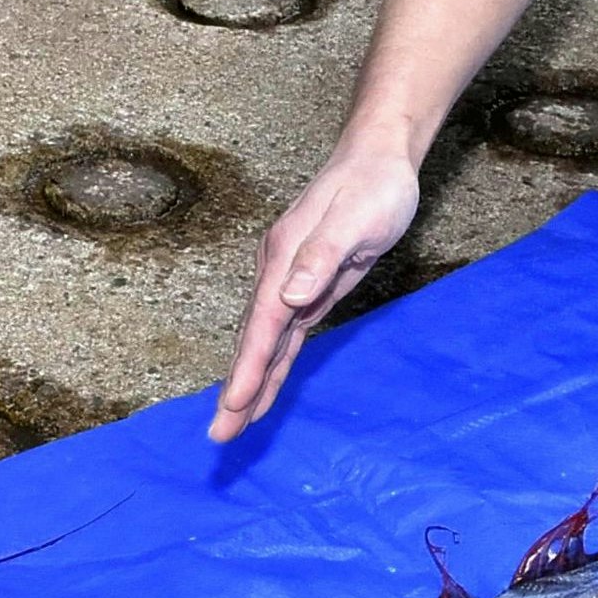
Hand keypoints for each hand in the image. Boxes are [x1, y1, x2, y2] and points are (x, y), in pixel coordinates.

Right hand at [207, 148, 420, 441]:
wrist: (378, 160)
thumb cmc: (372, 187)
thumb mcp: (354, 219)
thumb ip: (321, 257)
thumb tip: (290, 297)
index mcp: (284, 260)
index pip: (262, 324)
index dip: (248, 368)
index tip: (233, 405)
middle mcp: (279, 275)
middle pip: (254, 341)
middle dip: (237, 389)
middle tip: (219, 436)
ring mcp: (290, 283)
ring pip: (266, 343)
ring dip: (251, 383)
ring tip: (233, 425)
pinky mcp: (308, 289)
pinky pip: (285, 336)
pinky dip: (273, 365)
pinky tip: (263, 390)